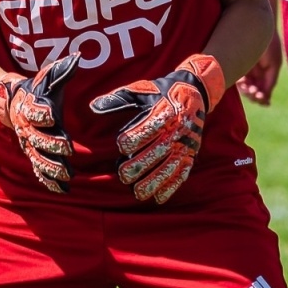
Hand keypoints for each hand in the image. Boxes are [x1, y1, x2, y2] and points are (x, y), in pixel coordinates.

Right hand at [0, 55, 79, 192]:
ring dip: (51, 167)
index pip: (35, 111)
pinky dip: (47, 180)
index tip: (51, 115)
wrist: (13, 102)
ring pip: (38, 158)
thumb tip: (77, 57)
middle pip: (38, 138)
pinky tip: (60, 189)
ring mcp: (30, 144)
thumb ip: (61, 70)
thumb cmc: (37, 89)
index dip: (42, 113)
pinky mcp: (33, 154)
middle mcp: (29, 129)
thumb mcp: (47, 78)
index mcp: (32, 109)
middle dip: (51, 144)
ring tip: (66, 175)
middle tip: (66, 150)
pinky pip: (39, 169)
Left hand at [89, 54, 224, 203]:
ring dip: (154, 181)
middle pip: (158, 151)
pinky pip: (182, 173)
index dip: (134, 138)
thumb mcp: (141, 89)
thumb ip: (118, 99)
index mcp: (165, 111)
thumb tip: (93, 107)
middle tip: (123, 175)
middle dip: (140, 165)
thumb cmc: (161, 92)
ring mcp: (185, 144)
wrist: (194, 93)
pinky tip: (157, 198)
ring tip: (137, 193)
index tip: (121, 145)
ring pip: (170, 166)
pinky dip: (171, 187)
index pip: (149, 128)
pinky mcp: (191, 155)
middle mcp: (177, 129)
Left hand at [236, 35, 282, 105]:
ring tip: (249, 88)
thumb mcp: (274, 63)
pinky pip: (239, 80)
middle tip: (254, 92)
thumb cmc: (269, 44)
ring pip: (246, 88)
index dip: (262, 99)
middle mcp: (257, 73)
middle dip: (254, 95)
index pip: (264, 91)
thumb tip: (266, 98)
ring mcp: (247, 69)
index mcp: (267, 73)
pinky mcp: (237, 65)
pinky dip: (241, 85)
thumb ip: (271, 80)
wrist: (258, 26)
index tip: (262, 100)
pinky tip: (243, 83)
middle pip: (254, 92)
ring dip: (247, 92)